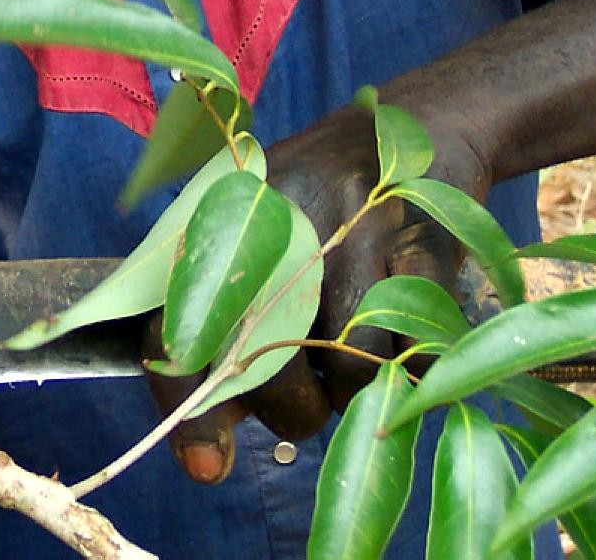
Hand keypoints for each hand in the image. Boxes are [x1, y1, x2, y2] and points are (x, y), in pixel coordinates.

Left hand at [144, 101, 488, 483]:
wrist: (417, 128)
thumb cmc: (315, 207)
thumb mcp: (250, 244)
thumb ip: (217, 336)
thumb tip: (204, 459)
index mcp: (216, 229)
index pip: (175, 332)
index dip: (189, 410)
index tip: (210, 468)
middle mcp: (273, 229)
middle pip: (269, 376)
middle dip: (293, 406)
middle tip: (309, 378)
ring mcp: (350, 234)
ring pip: (349, 375)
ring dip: (356, 382)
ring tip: (358, 330)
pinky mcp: (420, 246)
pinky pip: (412, 353)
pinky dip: (412, 358)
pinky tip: (404, 316)